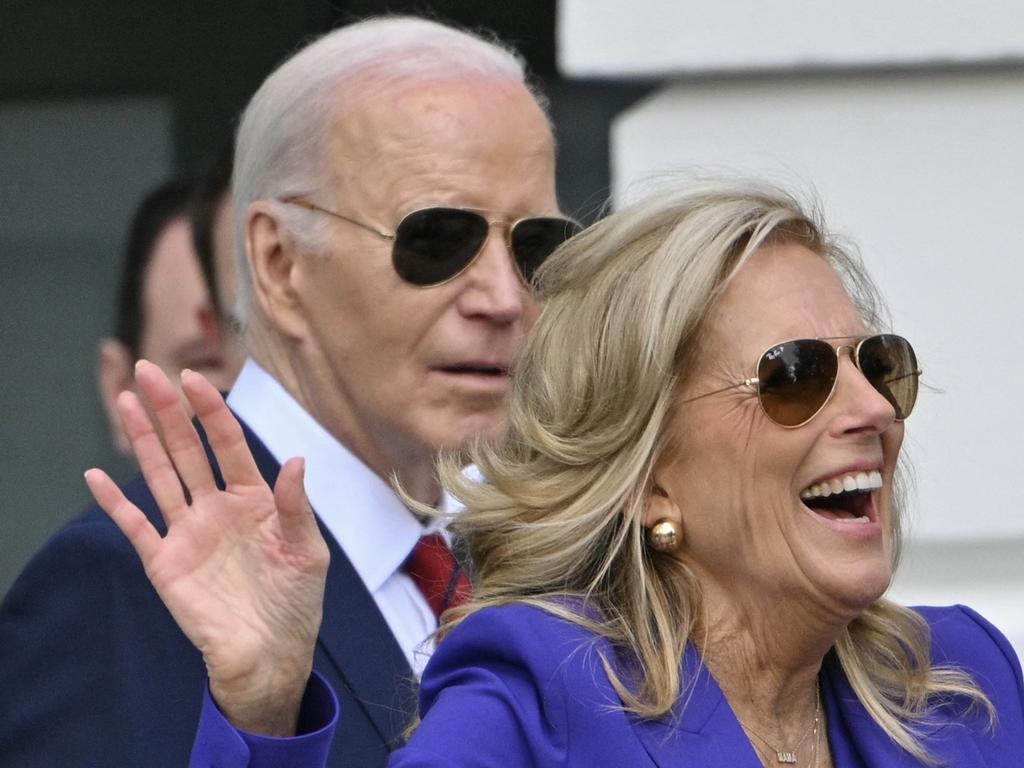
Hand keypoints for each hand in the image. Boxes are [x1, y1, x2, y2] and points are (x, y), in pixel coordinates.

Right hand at [85, 361, 328, 735]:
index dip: (210, 411)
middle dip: (169, 411)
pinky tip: (96, 475)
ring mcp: (188, 532)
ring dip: (143, 440)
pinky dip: (114, 503)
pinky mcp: (165, 562)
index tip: (193, 379)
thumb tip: (296, 461)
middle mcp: (217, 507)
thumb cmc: (295, 601)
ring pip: (160, 476)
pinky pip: (135, 526)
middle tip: (148, 371)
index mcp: (254, 499)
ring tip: (126, 402)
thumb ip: (296, 507)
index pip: (228, 444)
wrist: (270, 654)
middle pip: (188, 450)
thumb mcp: (306, 551)